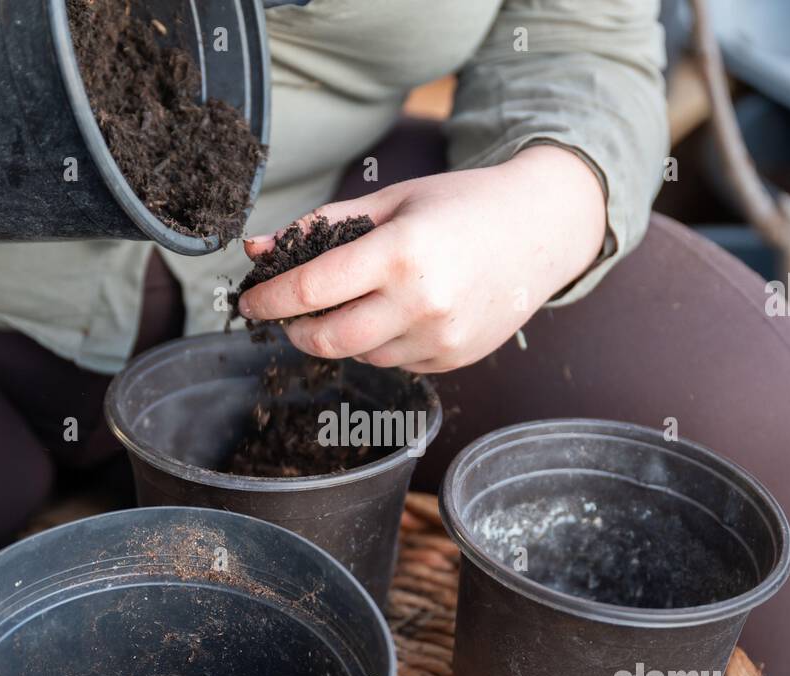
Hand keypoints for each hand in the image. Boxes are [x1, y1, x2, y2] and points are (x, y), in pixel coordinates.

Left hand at [237, 145, 605, 372]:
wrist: (540, 232)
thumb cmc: (461, 206)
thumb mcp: (390, 200)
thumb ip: (320, 225)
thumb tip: (257, 249)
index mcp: (399, 253)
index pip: (308, 290)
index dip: (267, 299)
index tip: (249, 300)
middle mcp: (420, 303)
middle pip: (326, 340)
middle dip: (294, 330)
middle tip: (286, 314)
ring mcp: (439, 338)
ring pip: (359, 355)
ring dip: (341, 334)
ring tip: (356, 300)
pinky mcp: (452, 360)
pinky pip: (394, 362)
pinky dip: (380, 342)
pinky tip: (399, 311)